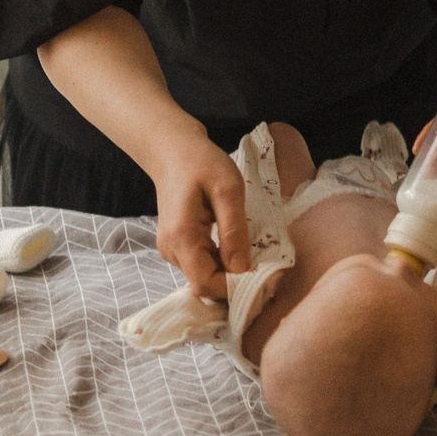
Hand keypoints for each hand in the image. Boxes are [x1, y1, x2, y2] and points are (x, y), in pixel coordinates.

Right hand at [149, 135, 249, 301]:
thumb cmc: (201, 162)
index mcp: (182, 237)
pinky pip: (201, 265)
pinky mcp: (177, 245)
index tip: (262, 276)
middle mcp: (171, 250)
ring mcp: (171, 249)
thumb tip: (244, 271)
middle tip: (265, 268)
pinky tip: (234, 245)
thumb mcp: (228, 190)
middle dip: (234, 282)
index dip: (234, 287)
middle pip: (205, 284)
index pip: (206, 284)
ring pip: (203, 277)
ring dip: (228, 272)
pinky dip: (220, 262)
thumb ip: (235, 231)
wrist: (172, 149)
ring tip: (251, 253)